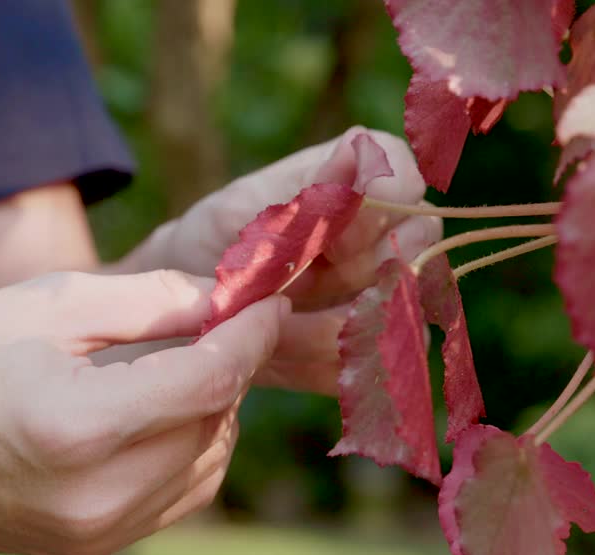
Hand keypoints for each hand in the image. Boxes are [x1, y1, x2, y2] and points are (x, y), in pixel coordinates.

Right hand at [0, 270, 285, 554]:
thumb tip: (227, 300)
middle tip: (216, 320)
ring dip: (210, 411)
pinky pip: (175, 497)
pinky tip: (156, 412)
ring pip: (205, 465)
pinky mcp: (88, 547)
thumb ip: (149, 301)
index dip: (250, 334)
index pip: (209, 380)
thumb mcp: (45, 304)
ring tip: (178, 364)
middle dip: (229, 367)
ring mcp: (92, 534)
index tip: (268, 299)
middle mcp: (95, 497)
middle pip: (213, 423)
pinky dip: (186, 451)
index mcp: (78, 428)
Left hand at [141, 127, 440, 394]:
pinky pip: (369, 365)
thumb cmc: (210, 244)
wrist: (176, 312)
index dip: (379, 210)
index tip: (332, 236)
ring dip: (329, 332)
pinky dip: (320, 366)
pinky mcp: (362, 351)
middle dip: (362, 279)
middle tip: (294, 293)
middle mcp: (380, 237)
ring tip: (268, 331)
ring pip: (401, 314)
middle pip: (418, 250)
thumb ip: (303, 195)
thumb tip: (359, 148)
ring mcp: (379, 295)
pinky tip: (276, 358)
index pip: (402, 181)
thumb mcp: (239, 216)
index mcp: (353, 185)